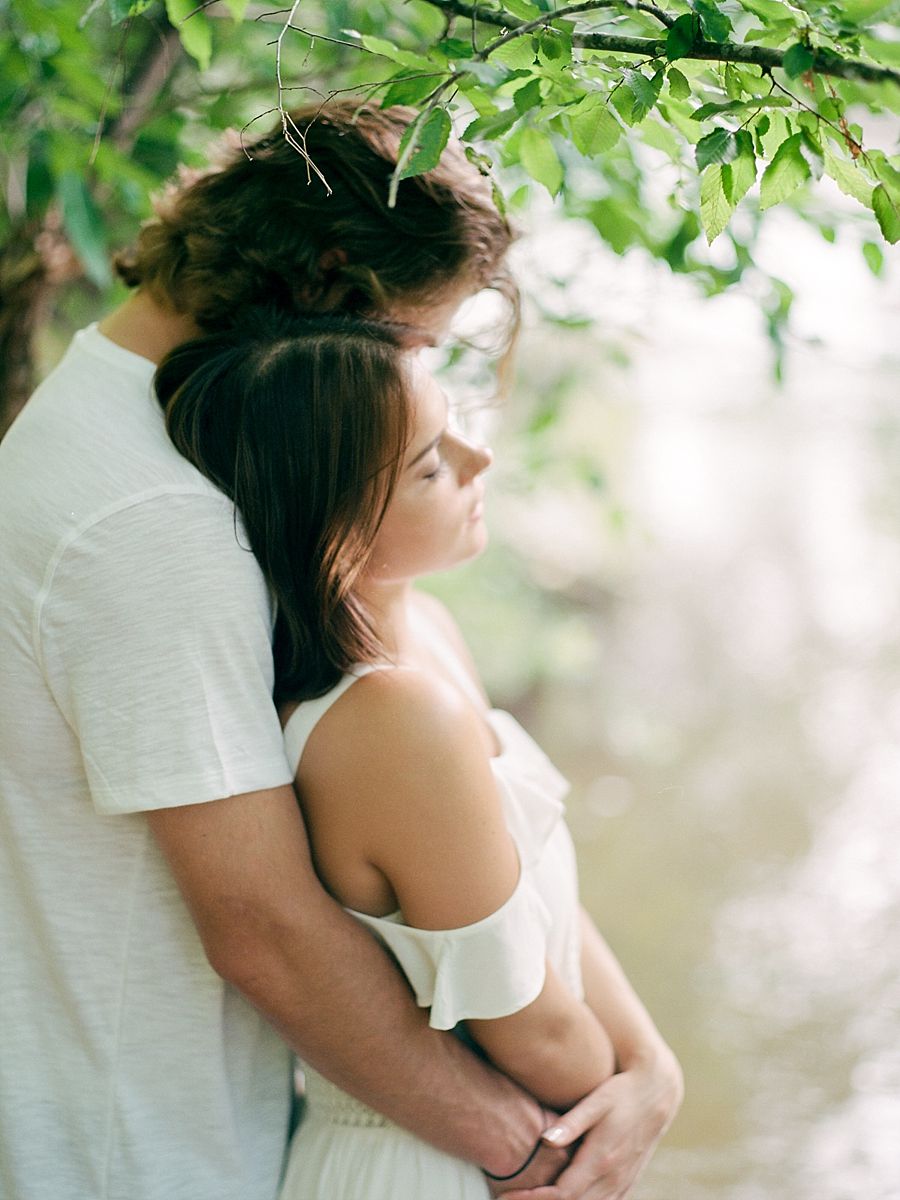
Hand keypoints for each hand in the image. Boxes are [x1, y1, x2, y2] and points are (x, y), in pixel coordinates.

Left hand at [497, 1050, 682, 1199]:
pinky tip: (561, 1199)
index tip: (507, 1197)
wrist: (657, 1093)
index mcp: (601, 1159)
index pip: (562, 1194)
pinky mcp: (627, 1181)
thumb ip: (572, 1122)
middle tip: (508, 1198)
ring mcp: (622, 1182)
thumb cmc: (621, 1092)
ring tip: (529, 1199)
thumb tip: (544, 1139)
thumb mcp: (597, 1101)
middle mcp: (612, 1177)